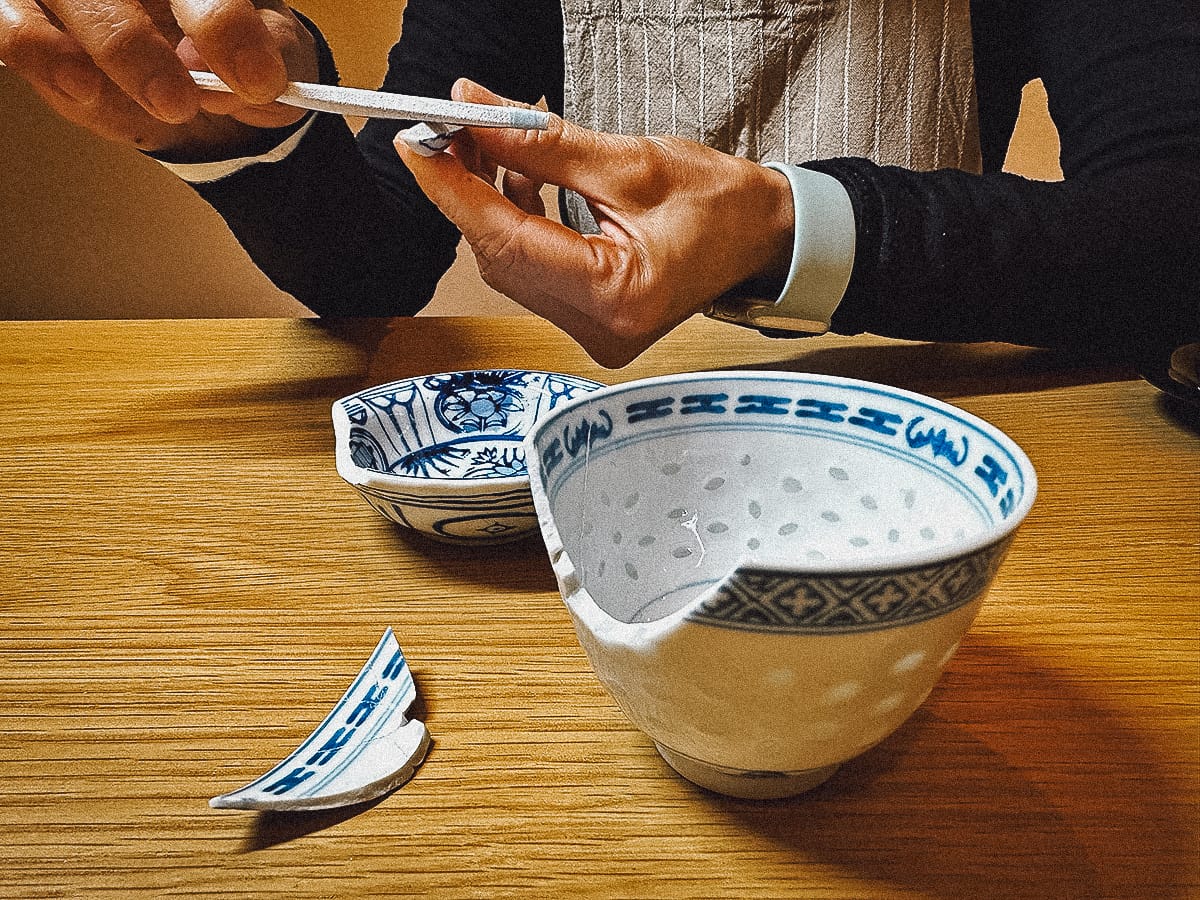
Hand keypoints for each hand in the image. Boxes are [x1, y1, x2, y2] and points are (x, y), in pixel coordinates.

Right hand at [0, 0, 316, 156]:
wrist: (202, 76)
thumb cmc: (232, 44)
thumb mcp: (269, 51)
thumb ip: (266, 54)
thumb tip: (229, 74)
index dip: (223, 23)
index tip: (257, 79)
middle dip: (139, 43)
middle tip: (179, 101)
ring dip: (105, 45)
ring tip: (132, 99)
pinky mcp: (26, 8)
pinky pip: (7, 17)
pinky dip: (35, 46)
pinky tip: (79, 84)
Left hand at [394, 79, 794, 367]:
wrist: (763, 237)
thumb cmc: (720, 203)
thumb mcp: (629, 161)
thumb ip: (540, 142)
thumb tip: (472, 110)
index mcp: (618, 295)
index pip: (508, 240)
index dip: (454, 189)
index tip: (417, 143)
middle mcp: (601, 330)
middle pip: (501, 256)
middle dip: (467, 191)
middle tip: (450, 129)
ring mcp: (595, 334)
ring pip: (510, 264)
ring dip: (489, 204)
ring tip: (487, 143)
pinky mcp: (592, 323)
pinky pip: (531, 271)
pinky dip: (516, 224)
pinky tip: (518, 181)